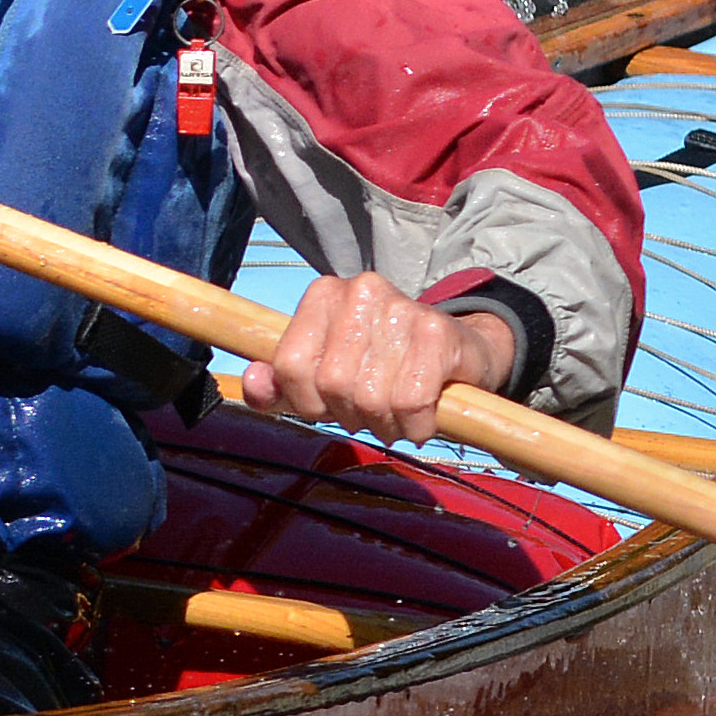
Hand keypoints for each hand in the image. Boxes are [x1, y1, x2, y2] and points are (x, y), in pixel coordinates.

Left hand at [239, 271, 519, 442]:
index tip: (331, 404)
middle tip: (372, 410)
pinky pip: (409, 402)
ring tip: (397, 412)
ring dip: (385, 423)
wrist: (461, 353)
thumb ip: (281, 384)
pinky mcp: (437, 331)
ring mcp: (400, 307)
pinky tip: (423, 414)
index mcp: (323, 295)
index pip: (289, 366)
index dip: (308, 402)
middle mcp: (360, 291)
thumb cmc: (383, 368)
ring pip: (369, 397)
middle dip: (351, 414)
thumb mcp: (323, 374)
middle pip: (331, 385)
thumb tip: (253, 382)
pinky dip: (416, 423)